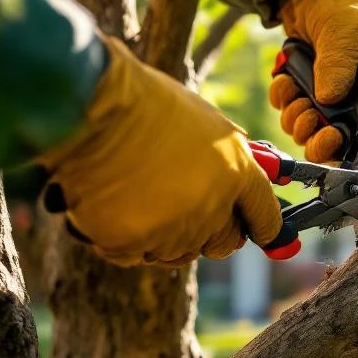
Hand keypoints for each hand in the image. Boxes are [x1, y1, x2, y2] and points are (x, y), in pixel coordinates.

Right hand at [38, 37, 282, 266]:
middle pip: (223, 243)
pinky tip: (107, 204)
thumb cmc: (142, 102)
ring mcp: (174, 230)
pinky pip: (131, 255)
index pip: (265, 216)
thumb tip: (237, 173)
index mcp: (237, 172)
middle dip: (209, 234)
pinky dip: (119, 238)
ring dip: (159, 234)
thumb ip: (225, 155)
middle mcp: (213, 207)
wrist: (90, 106)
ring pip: (174, 252)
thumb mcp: (203, 119)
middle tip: (184, 214)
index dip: (267, 228)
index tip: (266, 236)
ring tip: (134, 195)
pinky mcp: (133, 243)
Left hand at [268, 0, 357, 162]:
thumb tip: (328, 100)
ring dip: (303, 125)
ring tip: (298, 103)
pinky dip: (286, 104)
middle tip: (320, 135)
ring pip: (321, 133)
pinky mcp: (314, 96)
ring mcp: (340, 100)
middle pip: (356, 142)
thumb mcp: (348, 31)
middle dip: (332, 145)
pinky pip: (297, 115)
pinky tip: (285, 83)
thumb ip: (340, 64)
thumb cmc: (347, 6)